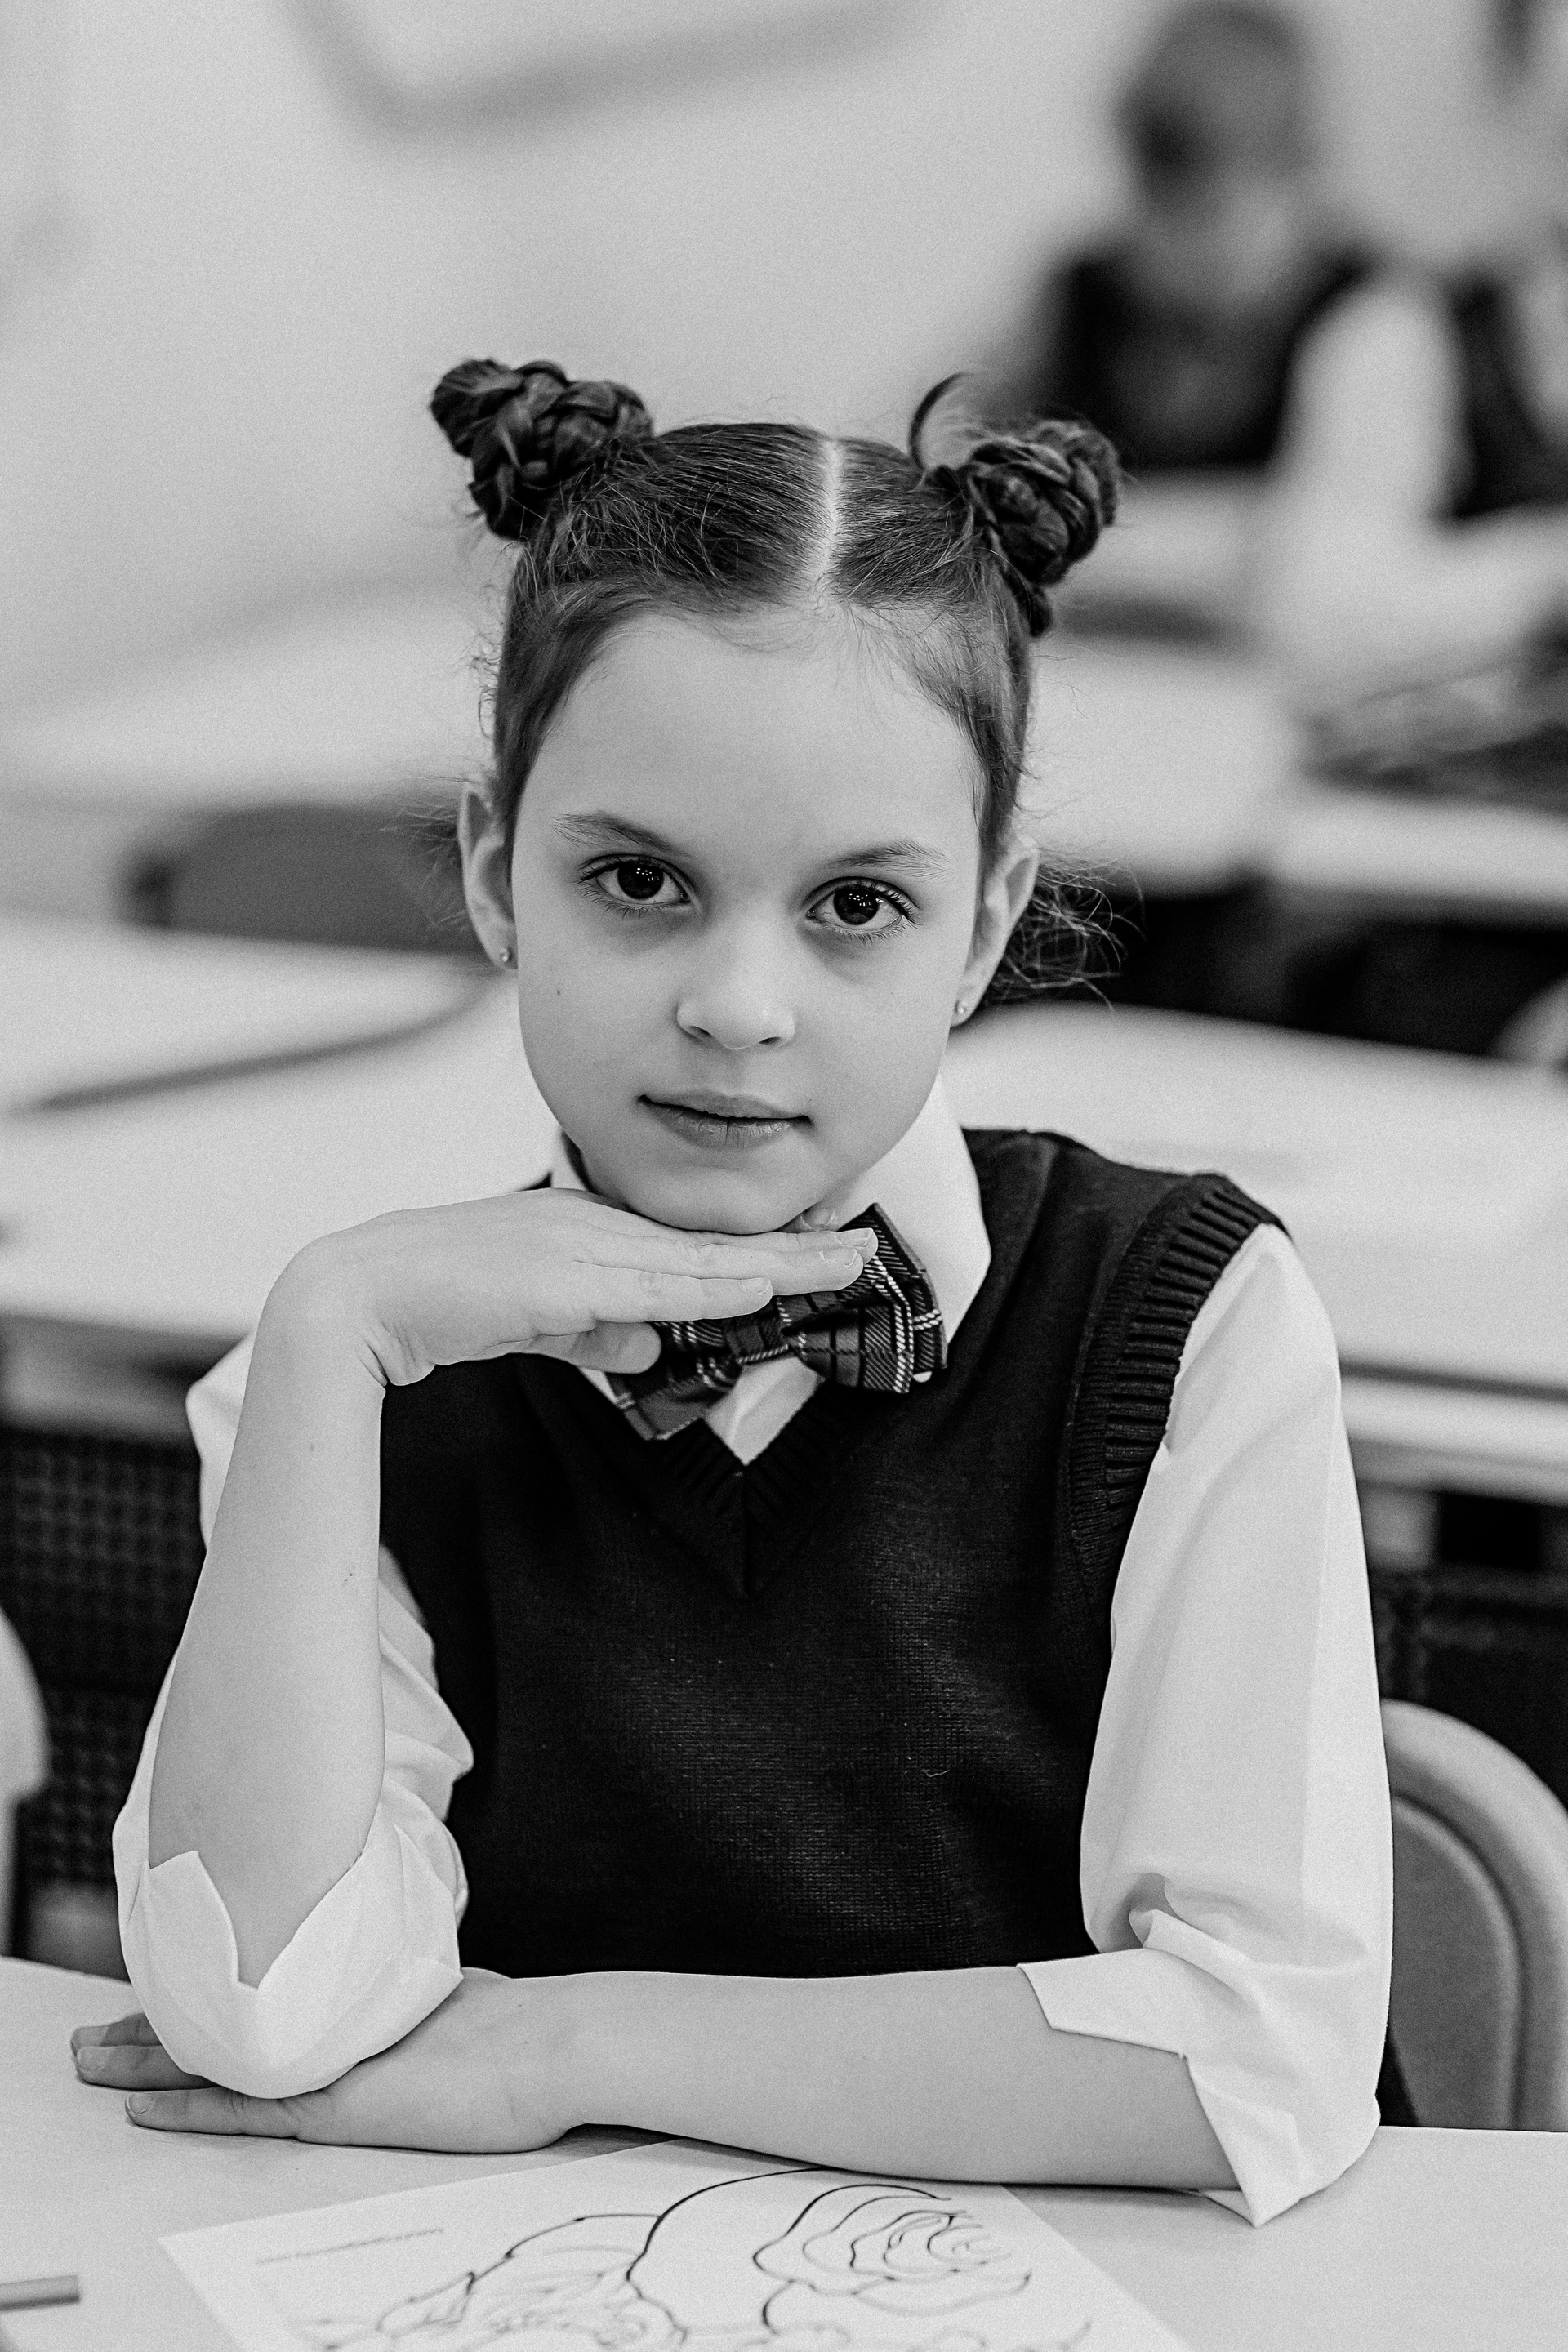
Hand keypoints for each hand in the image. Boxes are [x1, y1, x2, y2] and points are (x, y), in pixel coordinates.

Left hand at [71, 1971, 577, 2150]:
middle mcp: (331, 2021)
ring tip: (92, 2061)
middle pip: (223, 2019)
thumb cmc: (523, 2030)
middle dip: (153, 2026)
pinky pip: (244, 2112)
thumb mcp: (446, 1993)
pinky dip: (189, 2112)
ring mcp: (331, 2063)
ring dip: (148, 2062)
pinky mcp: (336, 2107)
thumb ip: (399, 1991)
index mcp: (354, 1995)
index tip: (160, 1987)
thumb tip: (393, 1990)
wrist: (552, 2043)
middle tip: (94, 2031)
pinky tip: (143, 2112)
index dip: (202, 1992)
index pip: (256, 1990)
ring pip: (218, 2061)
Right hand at [277, 1187, 876, 1384]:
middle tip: (868, 1247)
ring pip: (699, 1259)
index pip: (692, 1245)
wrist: (356, 1295)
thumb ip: (593, 1332)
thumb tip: (651, 1350)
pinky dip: (713, 1286)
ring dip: (778, 1264)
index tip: (824, 1249)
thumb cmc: (437, 1303)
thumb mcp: (535, 1323)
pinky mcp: (559, 1274)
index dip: (763, 1250)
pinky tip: (762, 1287)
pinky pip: (653, 1283)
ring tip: (846, 1263)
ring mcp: (578, 1245)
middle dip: (796, 1249)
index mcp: (587, 1233)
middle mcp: (593, 1226)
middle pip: (714, 1244)